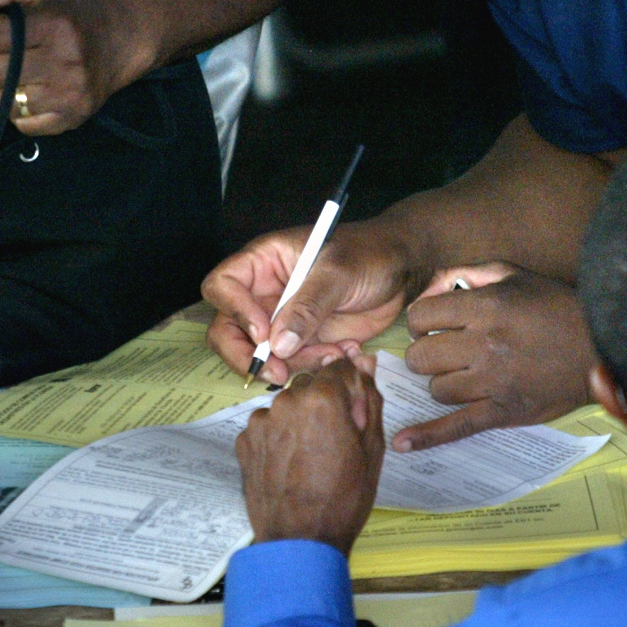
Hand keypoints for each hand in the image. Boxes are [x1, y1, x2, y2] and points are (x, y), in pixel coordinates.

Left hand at [0, 0, 141, 134]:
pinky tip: (29, 88)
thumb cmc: (69, 9)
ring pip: (0, 100)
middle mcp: (64, 63)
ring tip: (13, 69)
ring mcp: (68, 96)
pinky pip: (20, 123)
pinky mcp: (70, 118)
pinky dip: (15, 107)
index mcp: (54, 25)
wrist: (117, 39)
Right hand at [204, 220, 414, 385]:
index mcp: (263, 262)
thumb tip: (277, 344)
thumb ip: (307, 306)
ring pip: (260, 354)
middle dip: (247, 356)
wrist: (403, 269)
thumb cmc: (370, 253)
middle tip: (277, 373)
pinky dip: (313, 366)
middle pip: (227, 328)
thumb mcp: (338, 272)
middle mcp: (264, 292)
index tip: (262, 333)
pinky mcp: (303, 340)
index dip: (233, 311)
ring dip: (290, 364)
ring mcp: (281, 319)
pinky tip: (343, 352)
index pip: (222, 285)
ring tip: (330, 355)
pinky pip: (292, 363)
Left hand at [237, 359, 384, 553]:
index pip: (341, 368)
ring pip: (288, 406)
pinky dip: (279, 438)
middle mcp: (286, 400)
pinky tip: (290, 466)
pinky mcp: (244, 440)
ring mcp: (260, 420)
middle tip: (335, 442)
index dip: (353, 389)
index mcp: (322, 398)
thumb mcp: (372, 449)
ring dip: (300, 420)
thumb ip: (369, 399)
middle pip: (312, 386)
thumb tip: (367, 363)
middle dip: (325, 403)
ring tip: (310, 459)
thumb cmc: (344, 498)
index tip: (355, 414)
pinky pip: (268, 427)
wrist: (299, 542)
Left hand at [394, 262, 594, 449]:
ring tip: (463, 375)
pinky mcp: (503, 412)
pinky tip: (402, 443)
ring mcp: (493, 382)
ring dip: (442, 383)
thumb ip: (468, 273)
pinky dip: (427, 436)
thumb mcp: (515, 275)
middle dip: (427, 354)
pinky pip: (456, 426)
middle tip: (444, 353)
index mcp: (485, 308)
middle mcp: (484, 345)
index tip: (432, 325)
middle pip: (421, 357)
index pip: (421, 316)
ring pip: (435, 389)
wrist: (603, 348)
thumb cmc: (557, 308)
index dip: (422, 321)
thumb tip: (431, 285)